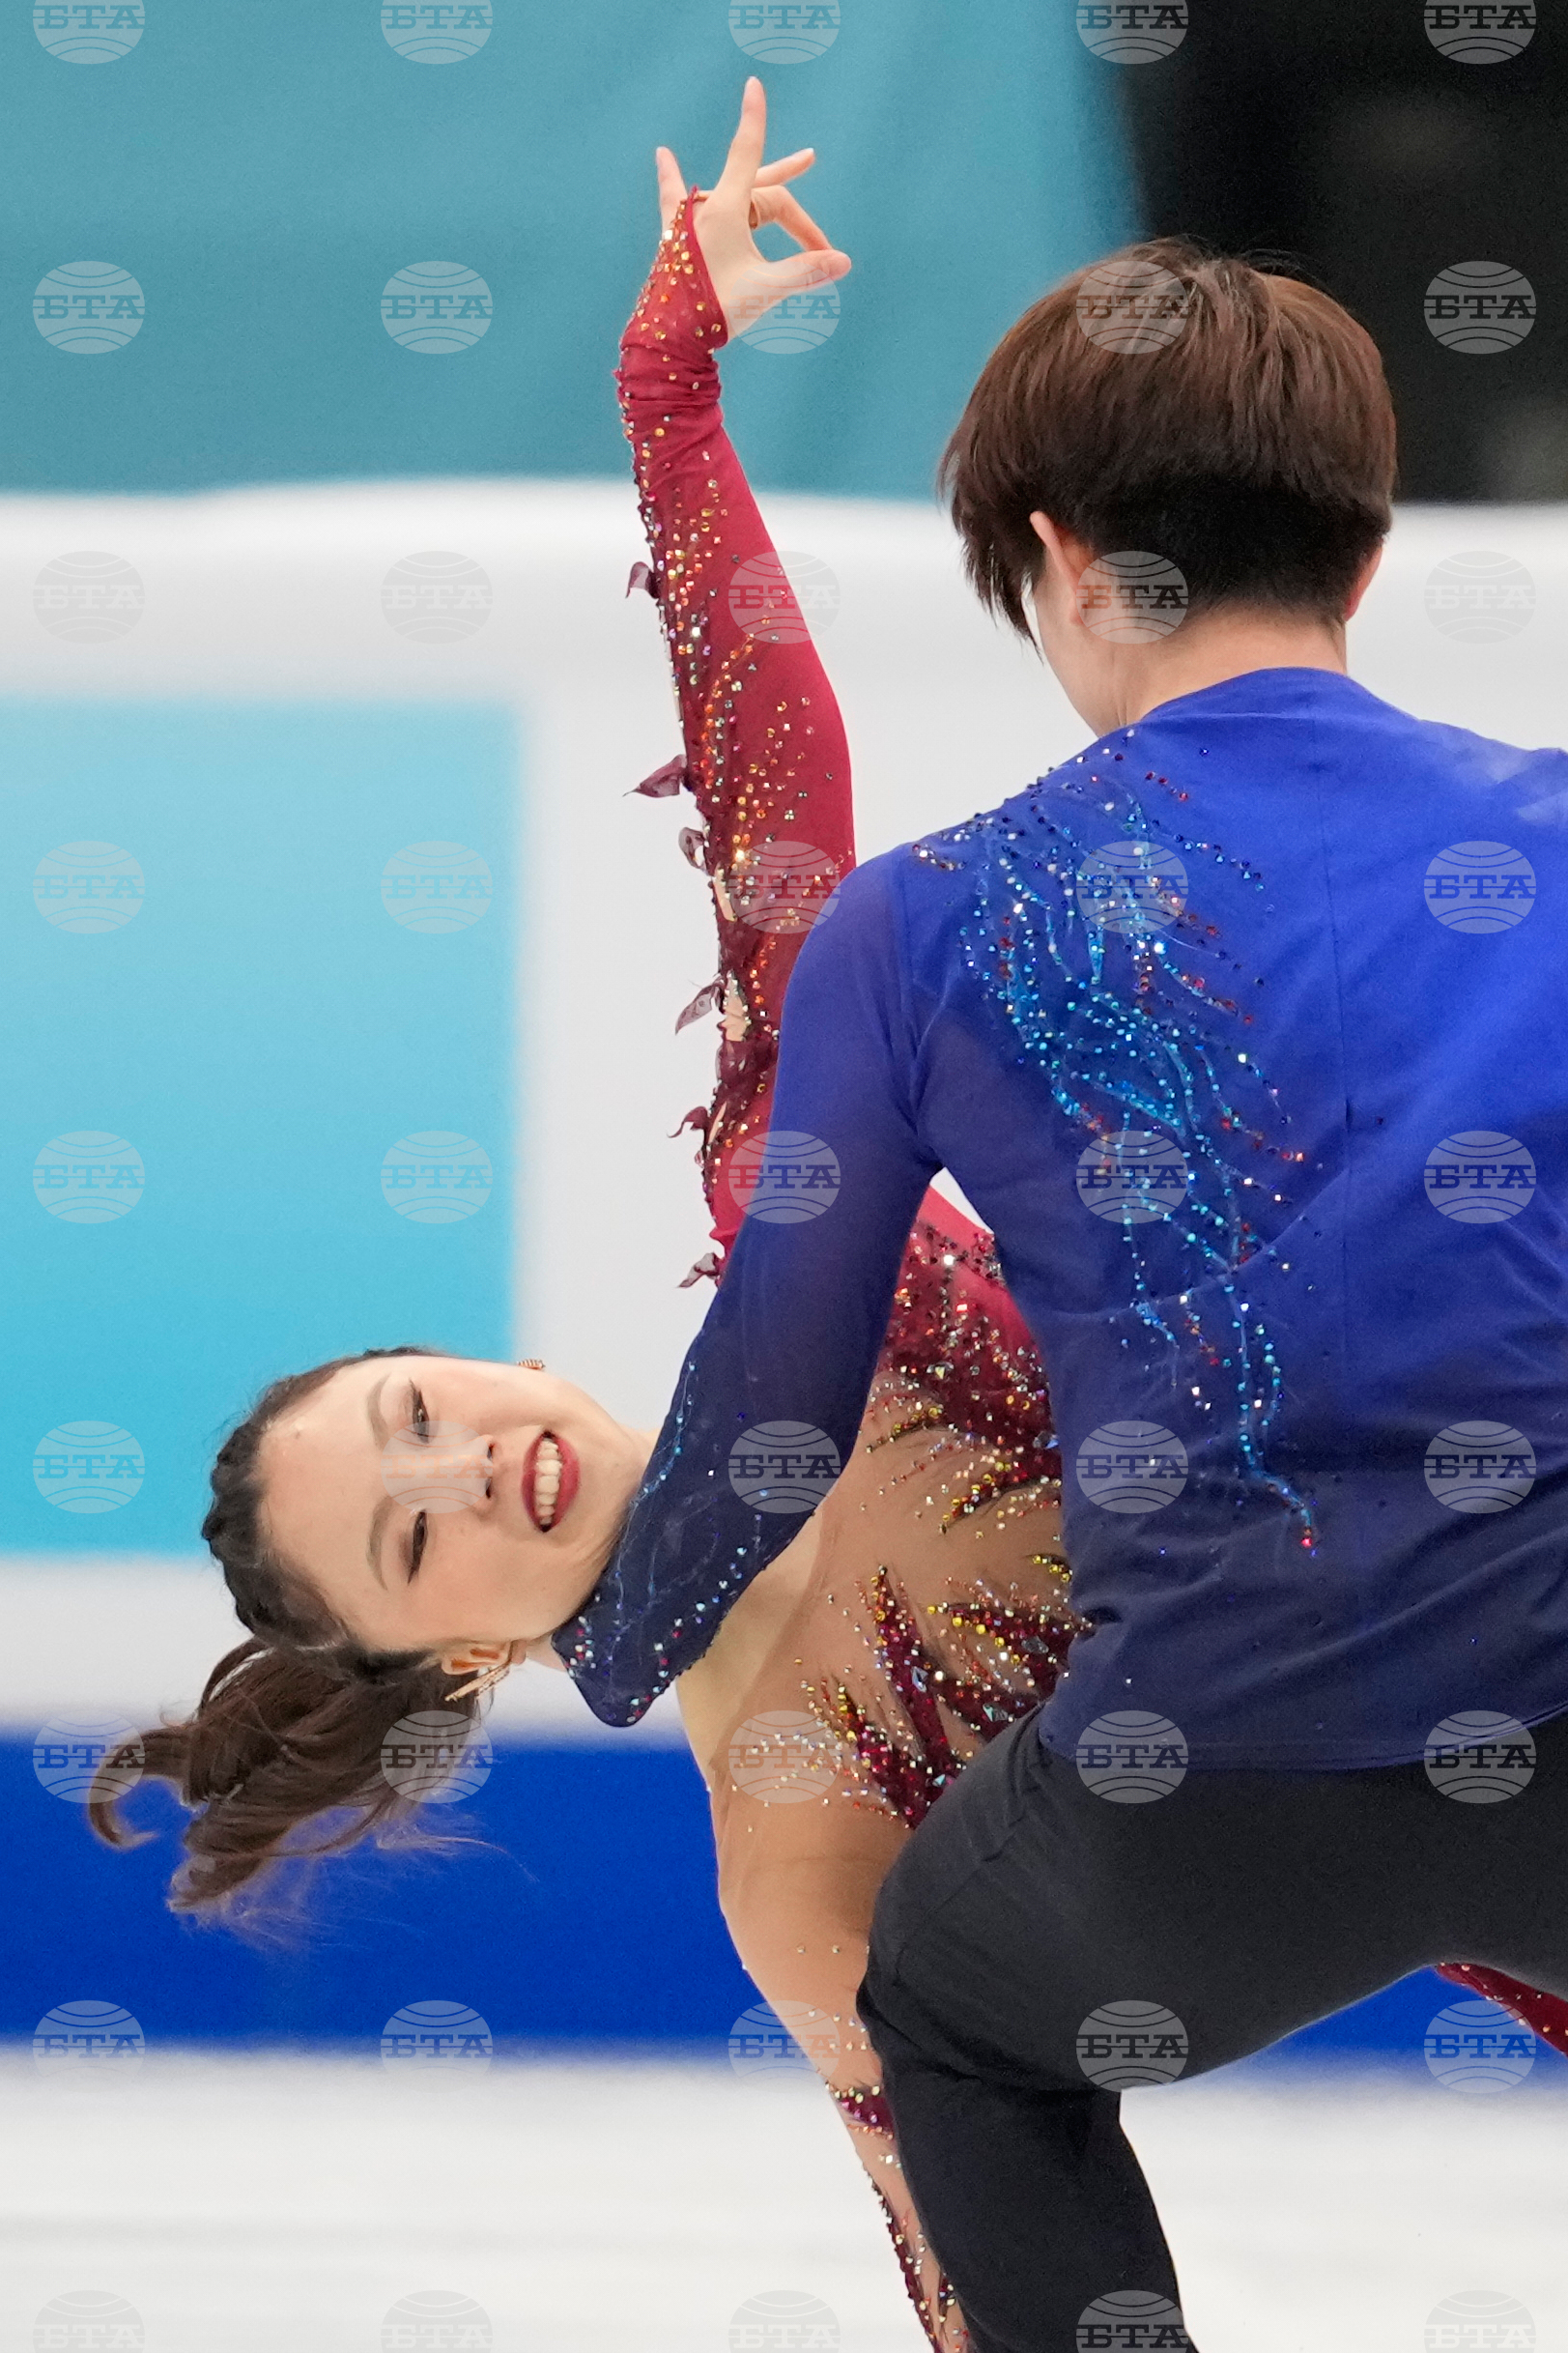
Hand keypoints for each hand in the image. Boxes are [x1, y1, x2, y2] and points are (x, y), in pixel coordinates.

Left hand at [656, 76, 851, 340]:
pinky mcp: (676, 235)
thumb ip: (804, 271)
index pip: (747, 151)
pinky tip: (662, 154)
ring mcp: (688, 219)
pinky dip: (673, 176)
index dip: (753, 118)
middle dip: (795, 212)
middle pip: (762, 192)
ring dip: (768, 197)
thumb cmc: (714, 311)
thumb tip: (842, 262)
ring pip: (739, 196)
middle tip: (819, 230)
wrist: (668, 338)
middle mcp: (705, 206)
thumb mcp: (765, 288)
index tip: (753, 83)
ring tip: (802, 166)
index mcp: (724, 209)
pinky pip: (677, 196)